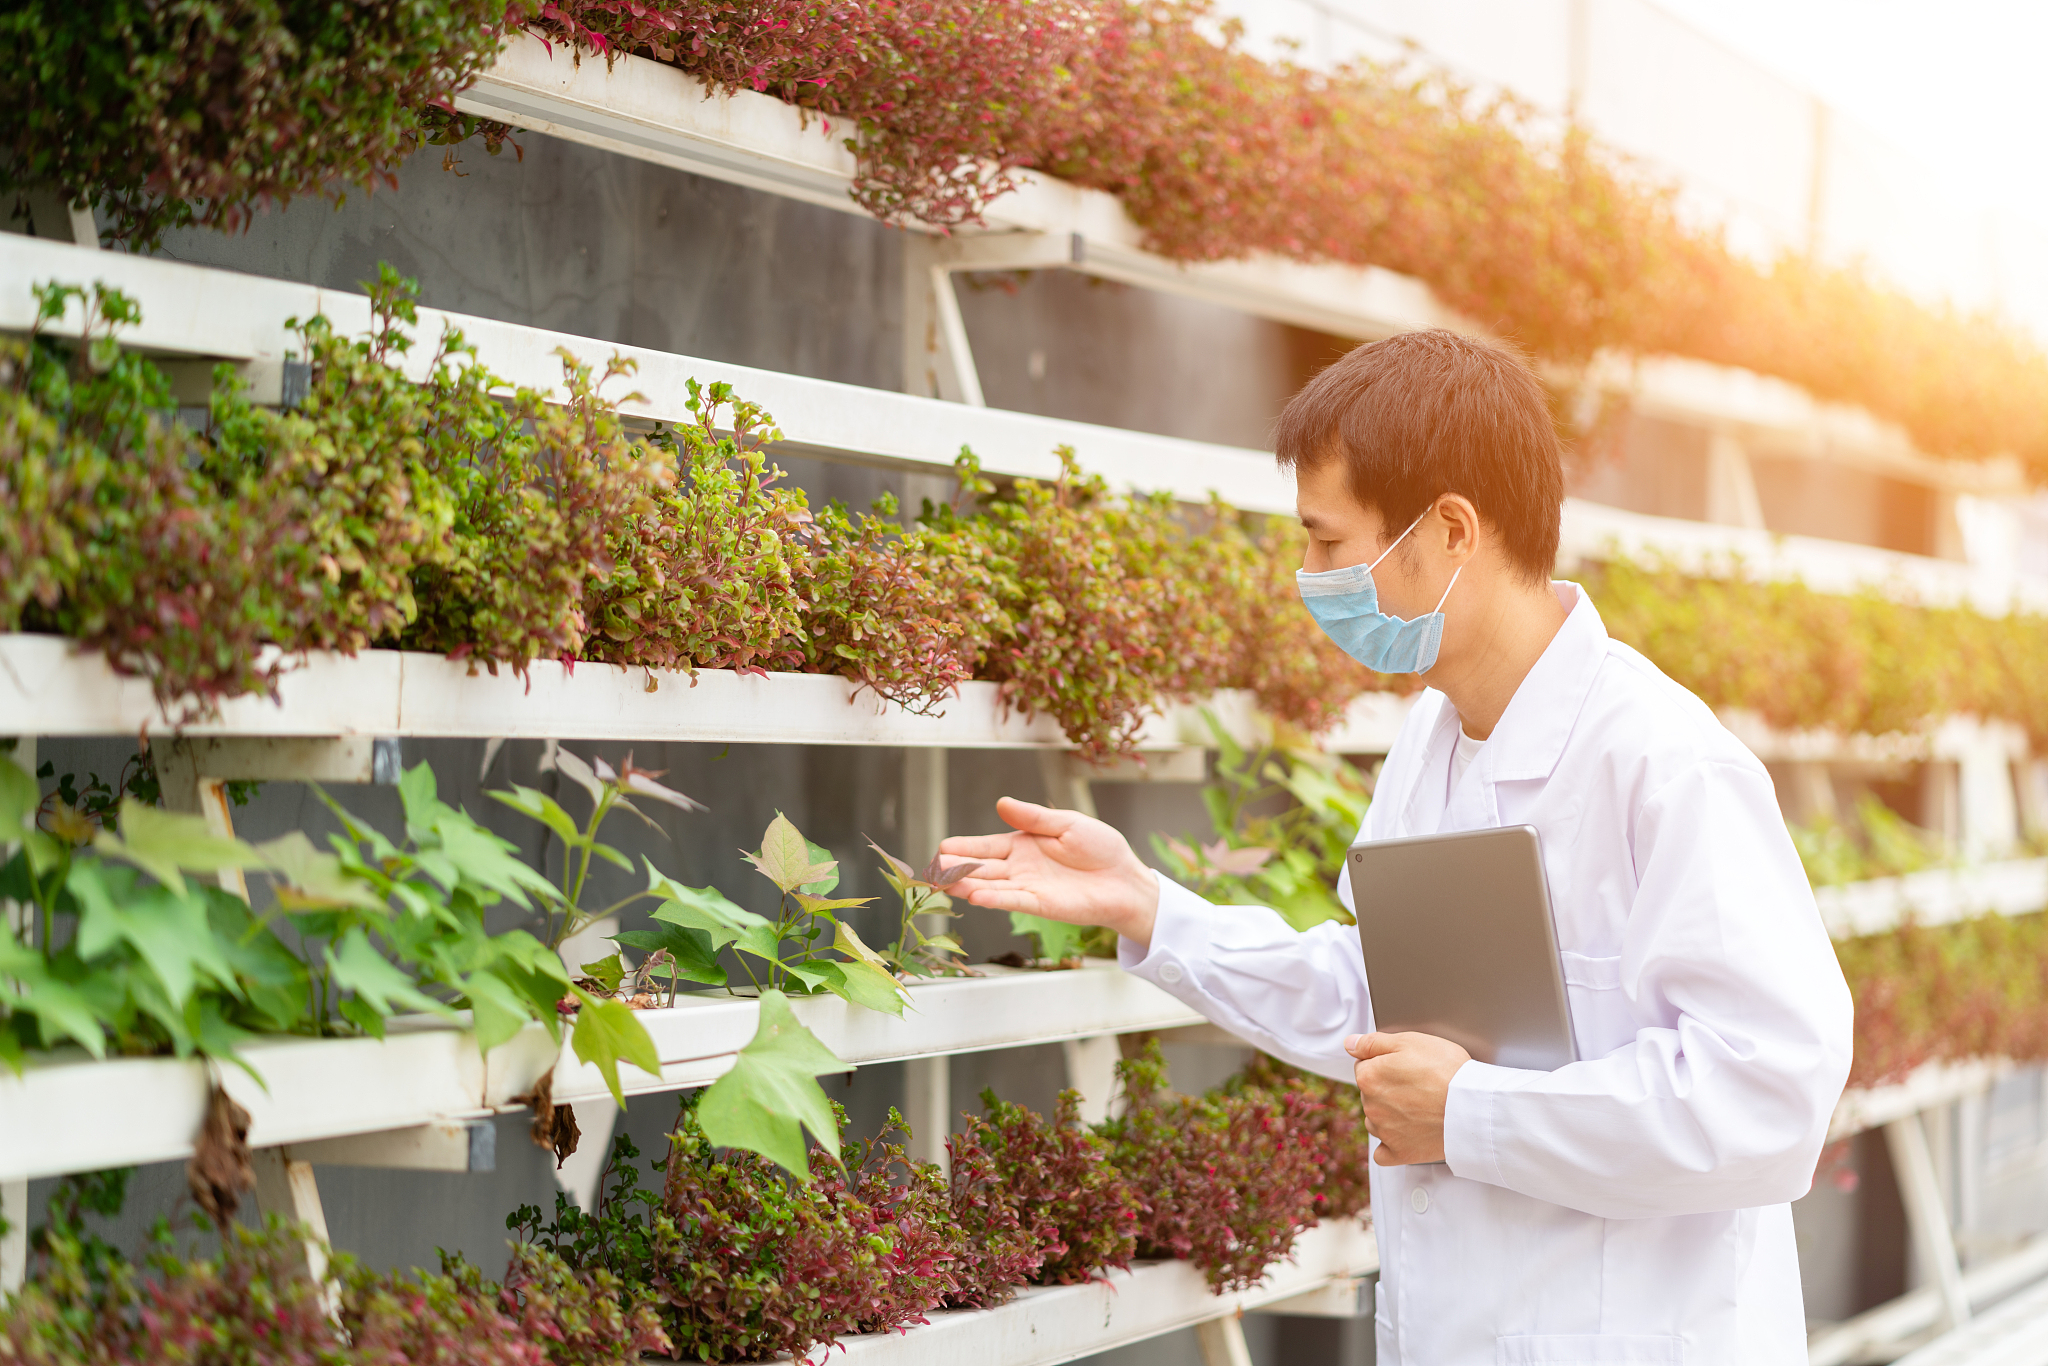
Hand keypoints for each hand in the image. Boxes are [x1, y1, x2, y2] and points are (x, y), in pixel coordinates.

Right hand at [938, 797, 1161, 947]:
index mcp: (1023, 844)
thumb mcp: (1067, 824)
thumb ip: (1034, 817)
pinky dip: (993, 898)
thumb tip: (1001, 802)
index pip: (986, 846)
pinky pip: (1012, 900)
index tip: (942, 848)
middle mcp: (1020, 868)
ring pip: (990, 885)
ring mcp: (1028, 887)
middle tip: (931, 869)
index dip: (964, 847)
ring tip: (942, 882)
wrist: (1125, 879)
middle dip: (955, 868)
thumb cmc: (1100, 849)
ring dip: (967, 884)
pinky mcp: (1041, 904)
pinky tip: (973, 896)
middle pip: (981, 868)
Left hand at [1346, 1031, 1471, 1165]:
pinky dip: (1391, 1145)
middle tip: (1416, 1085)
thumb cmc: (1447, 1071)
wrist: (1474, 1107)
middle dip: (1386, 1088)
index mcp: (1369, 1077)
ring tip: (1417, 1107)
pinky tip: (1405, 1135)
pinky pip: (1383, 1153)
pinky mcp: (1400, 1152)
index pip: (1363, 1066)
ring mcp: (1385, 1131)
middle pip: (1370, 1093)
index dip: (1384, 1063)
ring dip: (1388, 1115)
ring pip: (1376, 1120)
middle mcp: (1371, 1106)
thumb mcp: (1410, 1041)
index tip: (1403, 1066)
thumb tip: (1350, 1044)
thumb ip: (1373, 1042)